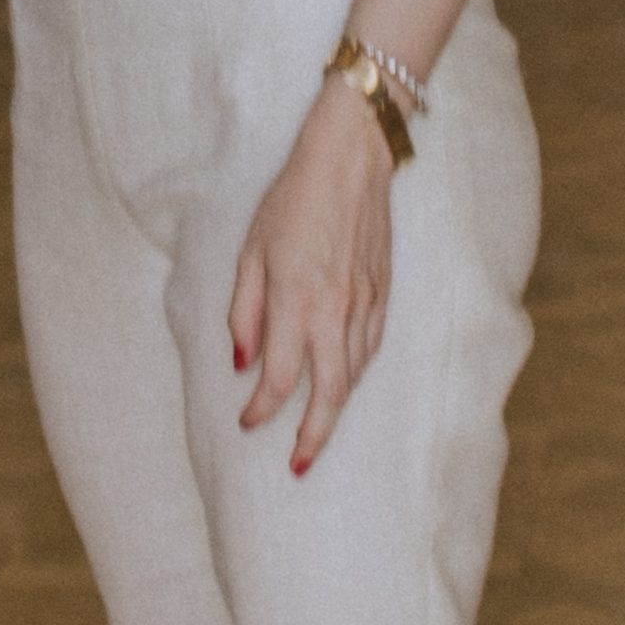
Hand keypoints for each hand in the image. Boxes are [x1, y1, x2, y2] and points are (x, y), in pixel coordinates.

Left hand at [228, 87, 396, 473]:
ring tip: (318, 431)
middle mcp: (334, 310)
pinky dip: (356, 374)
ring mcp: (364, 303)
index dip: (261, 408)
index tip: (247, 421)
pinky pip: (371, 348)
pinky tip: (344, 382)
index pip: (278, 377)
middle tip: (299, 466)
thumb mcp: (251, 250)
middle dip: (313, 437)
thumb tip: (240, 362)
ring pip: (353, 375)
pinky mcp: (383, 292)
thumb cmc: (294, 198)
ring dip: (335, 410)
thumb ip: (244, 311)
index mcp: (295, 300)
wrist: (352, 159)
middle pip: (328, 394)